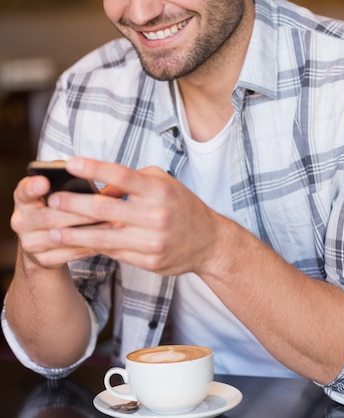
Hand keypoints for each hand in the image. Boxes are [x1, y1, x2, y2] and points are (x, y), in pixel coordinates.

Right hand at [10, 170, 114, 268]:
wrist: (45, 242)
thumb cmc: (58, 207)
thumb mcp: (58, 190)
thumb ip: (70, 179)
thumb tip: (96, 171)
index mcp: (24, 198)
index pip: (24, 191)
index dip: (33, 187)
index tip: (45, 182)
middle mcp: (21, 220)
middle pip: (49, 217)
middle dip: (78, 212)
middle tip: (102, 207)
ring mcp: (30, 243)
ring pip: (61, 237)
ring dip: (89, 230)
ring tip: (112, 222)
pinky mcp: (42, 260)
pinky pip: (70, 253)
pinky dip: (90, 245)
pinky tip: (107, 238)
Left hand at [37, 157, 222, 273]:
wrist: (209, 242)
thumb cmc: (182, 206)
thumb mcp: (163, 184)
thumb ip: (133, 182)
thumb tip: (100, 187)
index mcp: (159, 190)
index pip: (122, 175)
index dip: (94, 168)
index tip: (71, 163)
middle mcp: (156, 214)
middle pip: (106, 208)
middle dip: (74, 204)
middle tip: (53, 200)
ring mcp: (152, 240)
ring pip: (105, 236)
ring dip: (75, 233)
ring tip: (53, 230)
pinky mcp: (149, 261)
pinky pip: (115, 253)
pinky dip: (93, 248)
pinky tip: (75, 245)